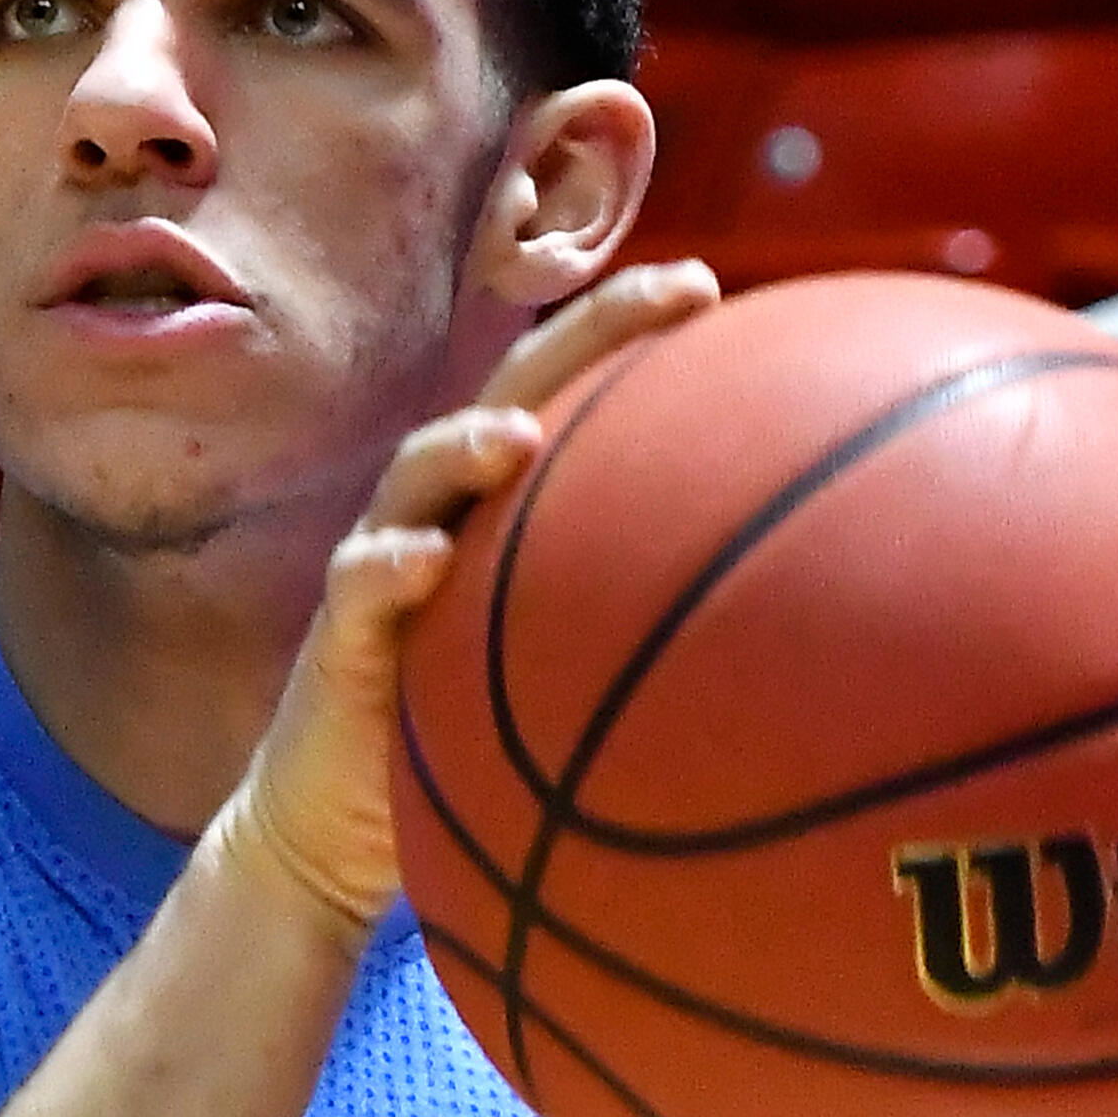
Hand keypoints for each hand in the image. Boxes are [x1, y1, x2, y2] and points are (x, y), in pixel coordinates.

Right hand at [210, 260, 723, 932]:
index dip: (630, 332)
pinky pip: (362, 590)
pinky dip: (391, 569)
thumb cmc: (473, 752)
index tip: (709, 290)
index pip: (573, 395)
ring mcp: (386, 565)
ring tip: (518, 438)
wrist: (337, 827)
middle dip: (590, 332)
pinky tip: (425, 562)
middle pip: (514, 392)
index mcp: (507, 511)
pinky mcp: (340, 638)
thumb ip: (639, 635)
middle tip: (675, 290)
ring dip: (465, 447)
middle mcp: (447, 514)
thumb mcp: (569, 678)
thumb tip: (780, 635)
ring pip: (418, 476)